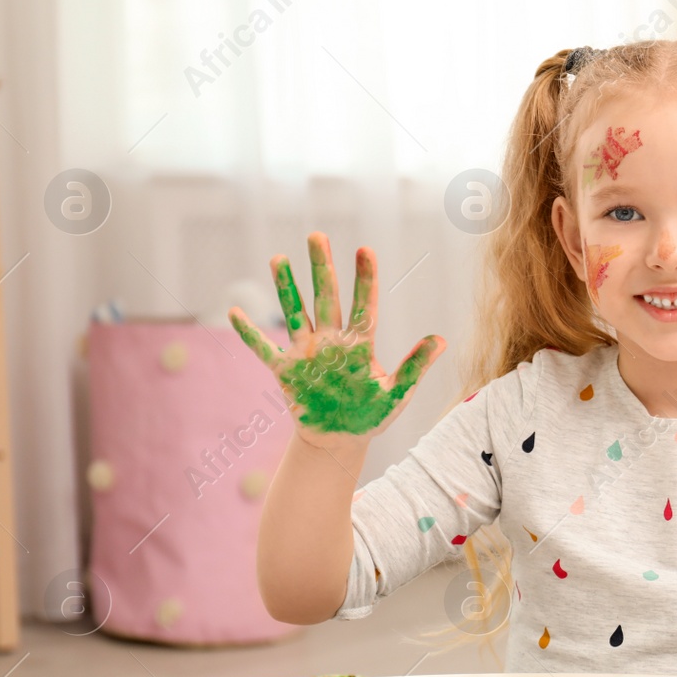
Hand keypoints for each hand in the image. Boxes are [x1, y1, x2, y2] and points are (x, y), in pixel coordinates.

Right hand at [229, 232, 444, 447]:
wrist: (340, 440)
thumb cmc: (371, 415)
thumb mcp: (396, 393)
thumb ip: (416, 367)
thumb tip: (442, 340)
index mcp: (359, 344)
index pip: (363, 304)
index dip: (364, 278)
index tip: (365, 249)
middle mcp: (331, 340)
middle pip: (325, 297)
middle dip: (321, 267)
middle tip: (317, 236)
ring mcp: (306, 352)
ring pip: (294, 313)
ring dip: (286, 288)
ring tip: (279, 258)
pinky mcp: (285, 370)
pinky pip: (264, 349)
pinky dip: (249, 333)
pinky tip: (234, 313)